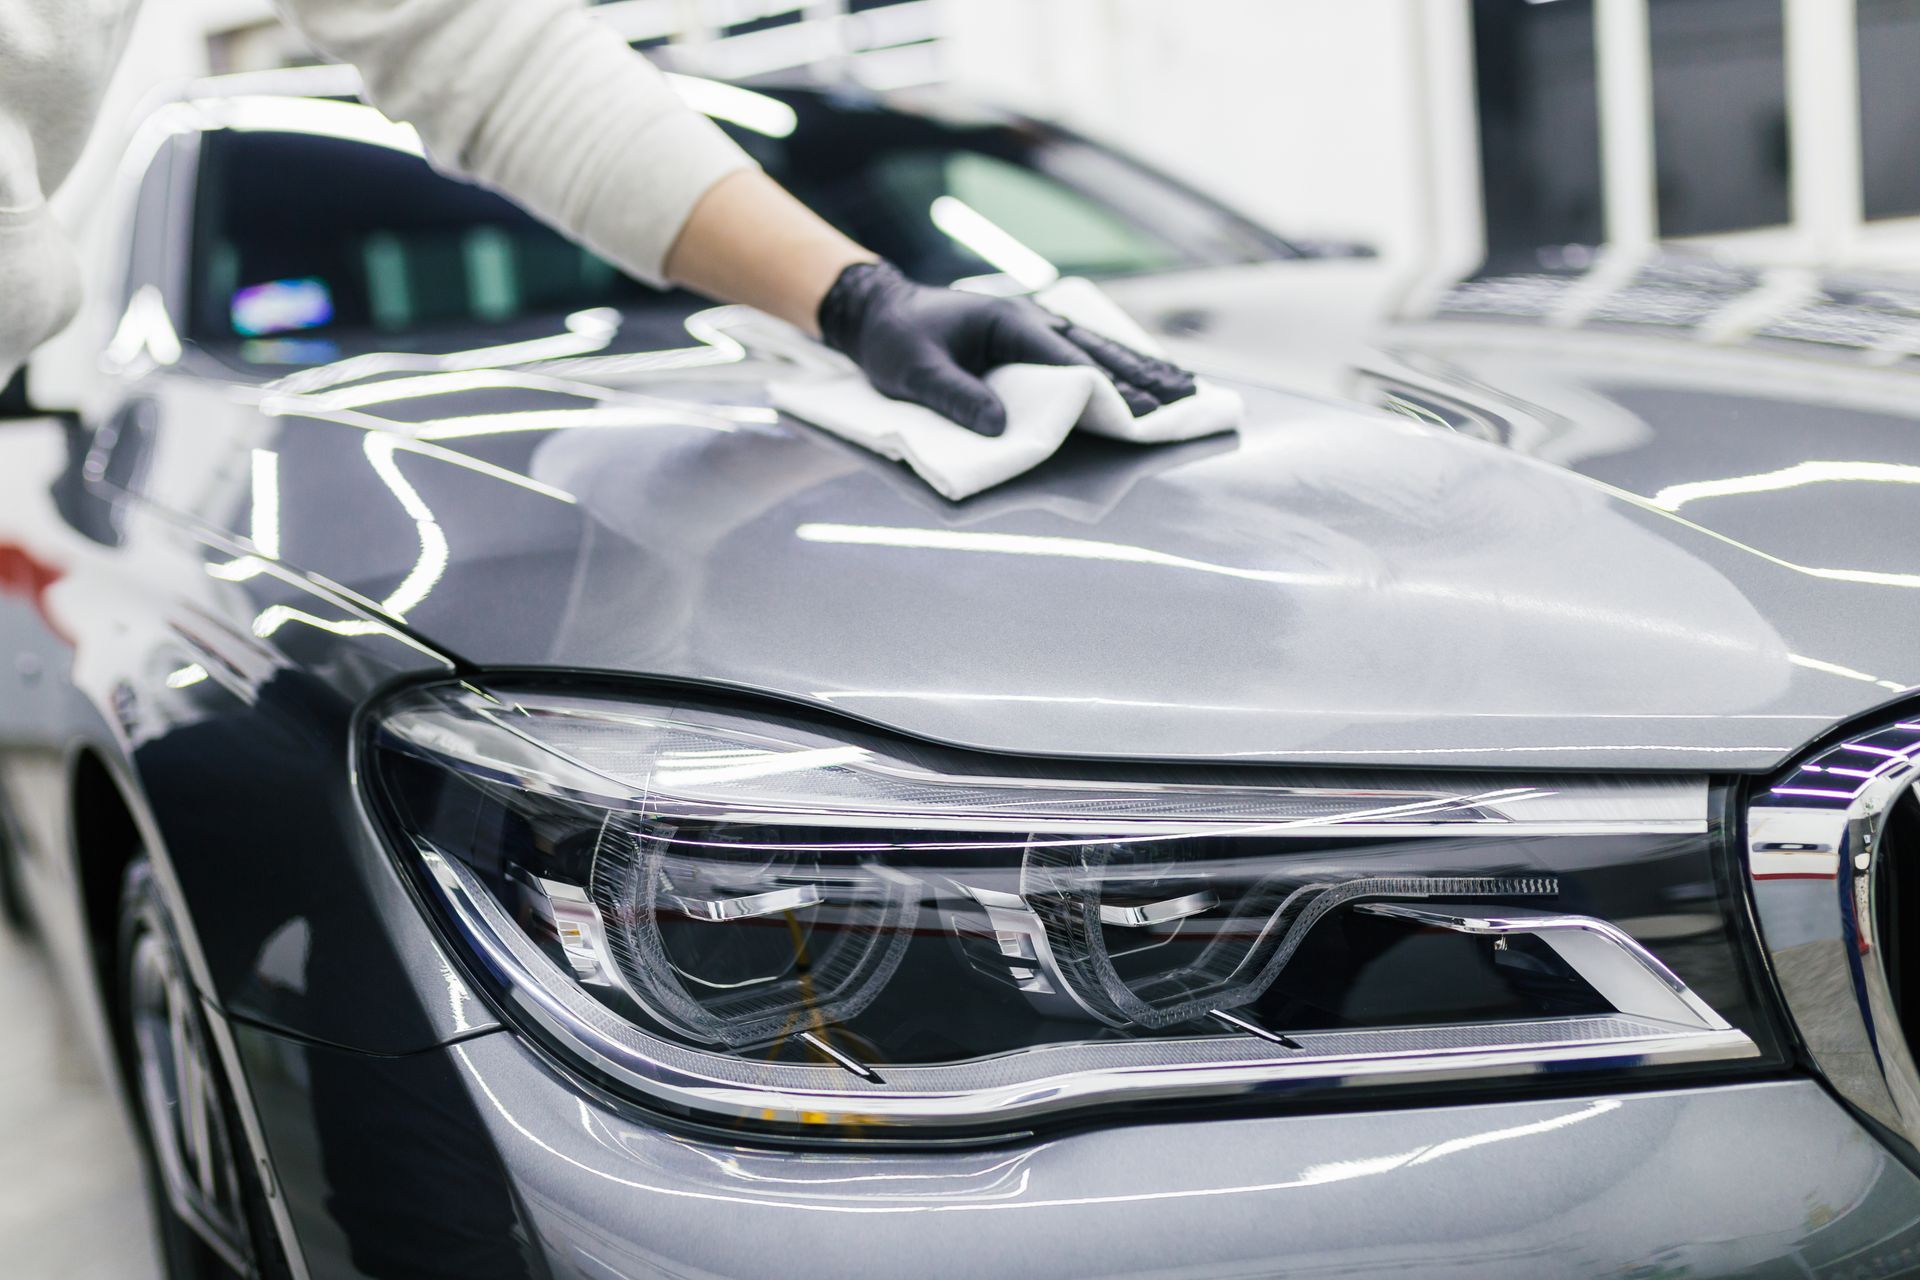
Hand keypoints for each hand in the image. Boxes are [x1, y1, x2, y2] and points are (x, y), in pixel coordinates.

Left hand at [816, 261, 1196, 435]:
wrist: (877, 311)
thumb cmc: (895, 339)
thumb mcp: (915, 371)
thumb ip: (955, 397)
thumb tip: (1000, 426)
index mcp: (1008, 323)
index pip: (1067, 360)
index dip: (1105, 388)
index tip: (1139, 411)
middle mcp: (1029, 322)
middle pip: (1094, 352)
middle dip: (1137, 379)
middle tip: (1179, 403)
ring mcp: (1031, 330)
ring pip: (1094, 351)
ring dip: (1134, 370)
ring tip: (1178, 388)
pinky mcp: (1026, 342)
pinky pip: (1077, 354)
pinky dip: (1110, 367)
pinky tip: (1136, 376)